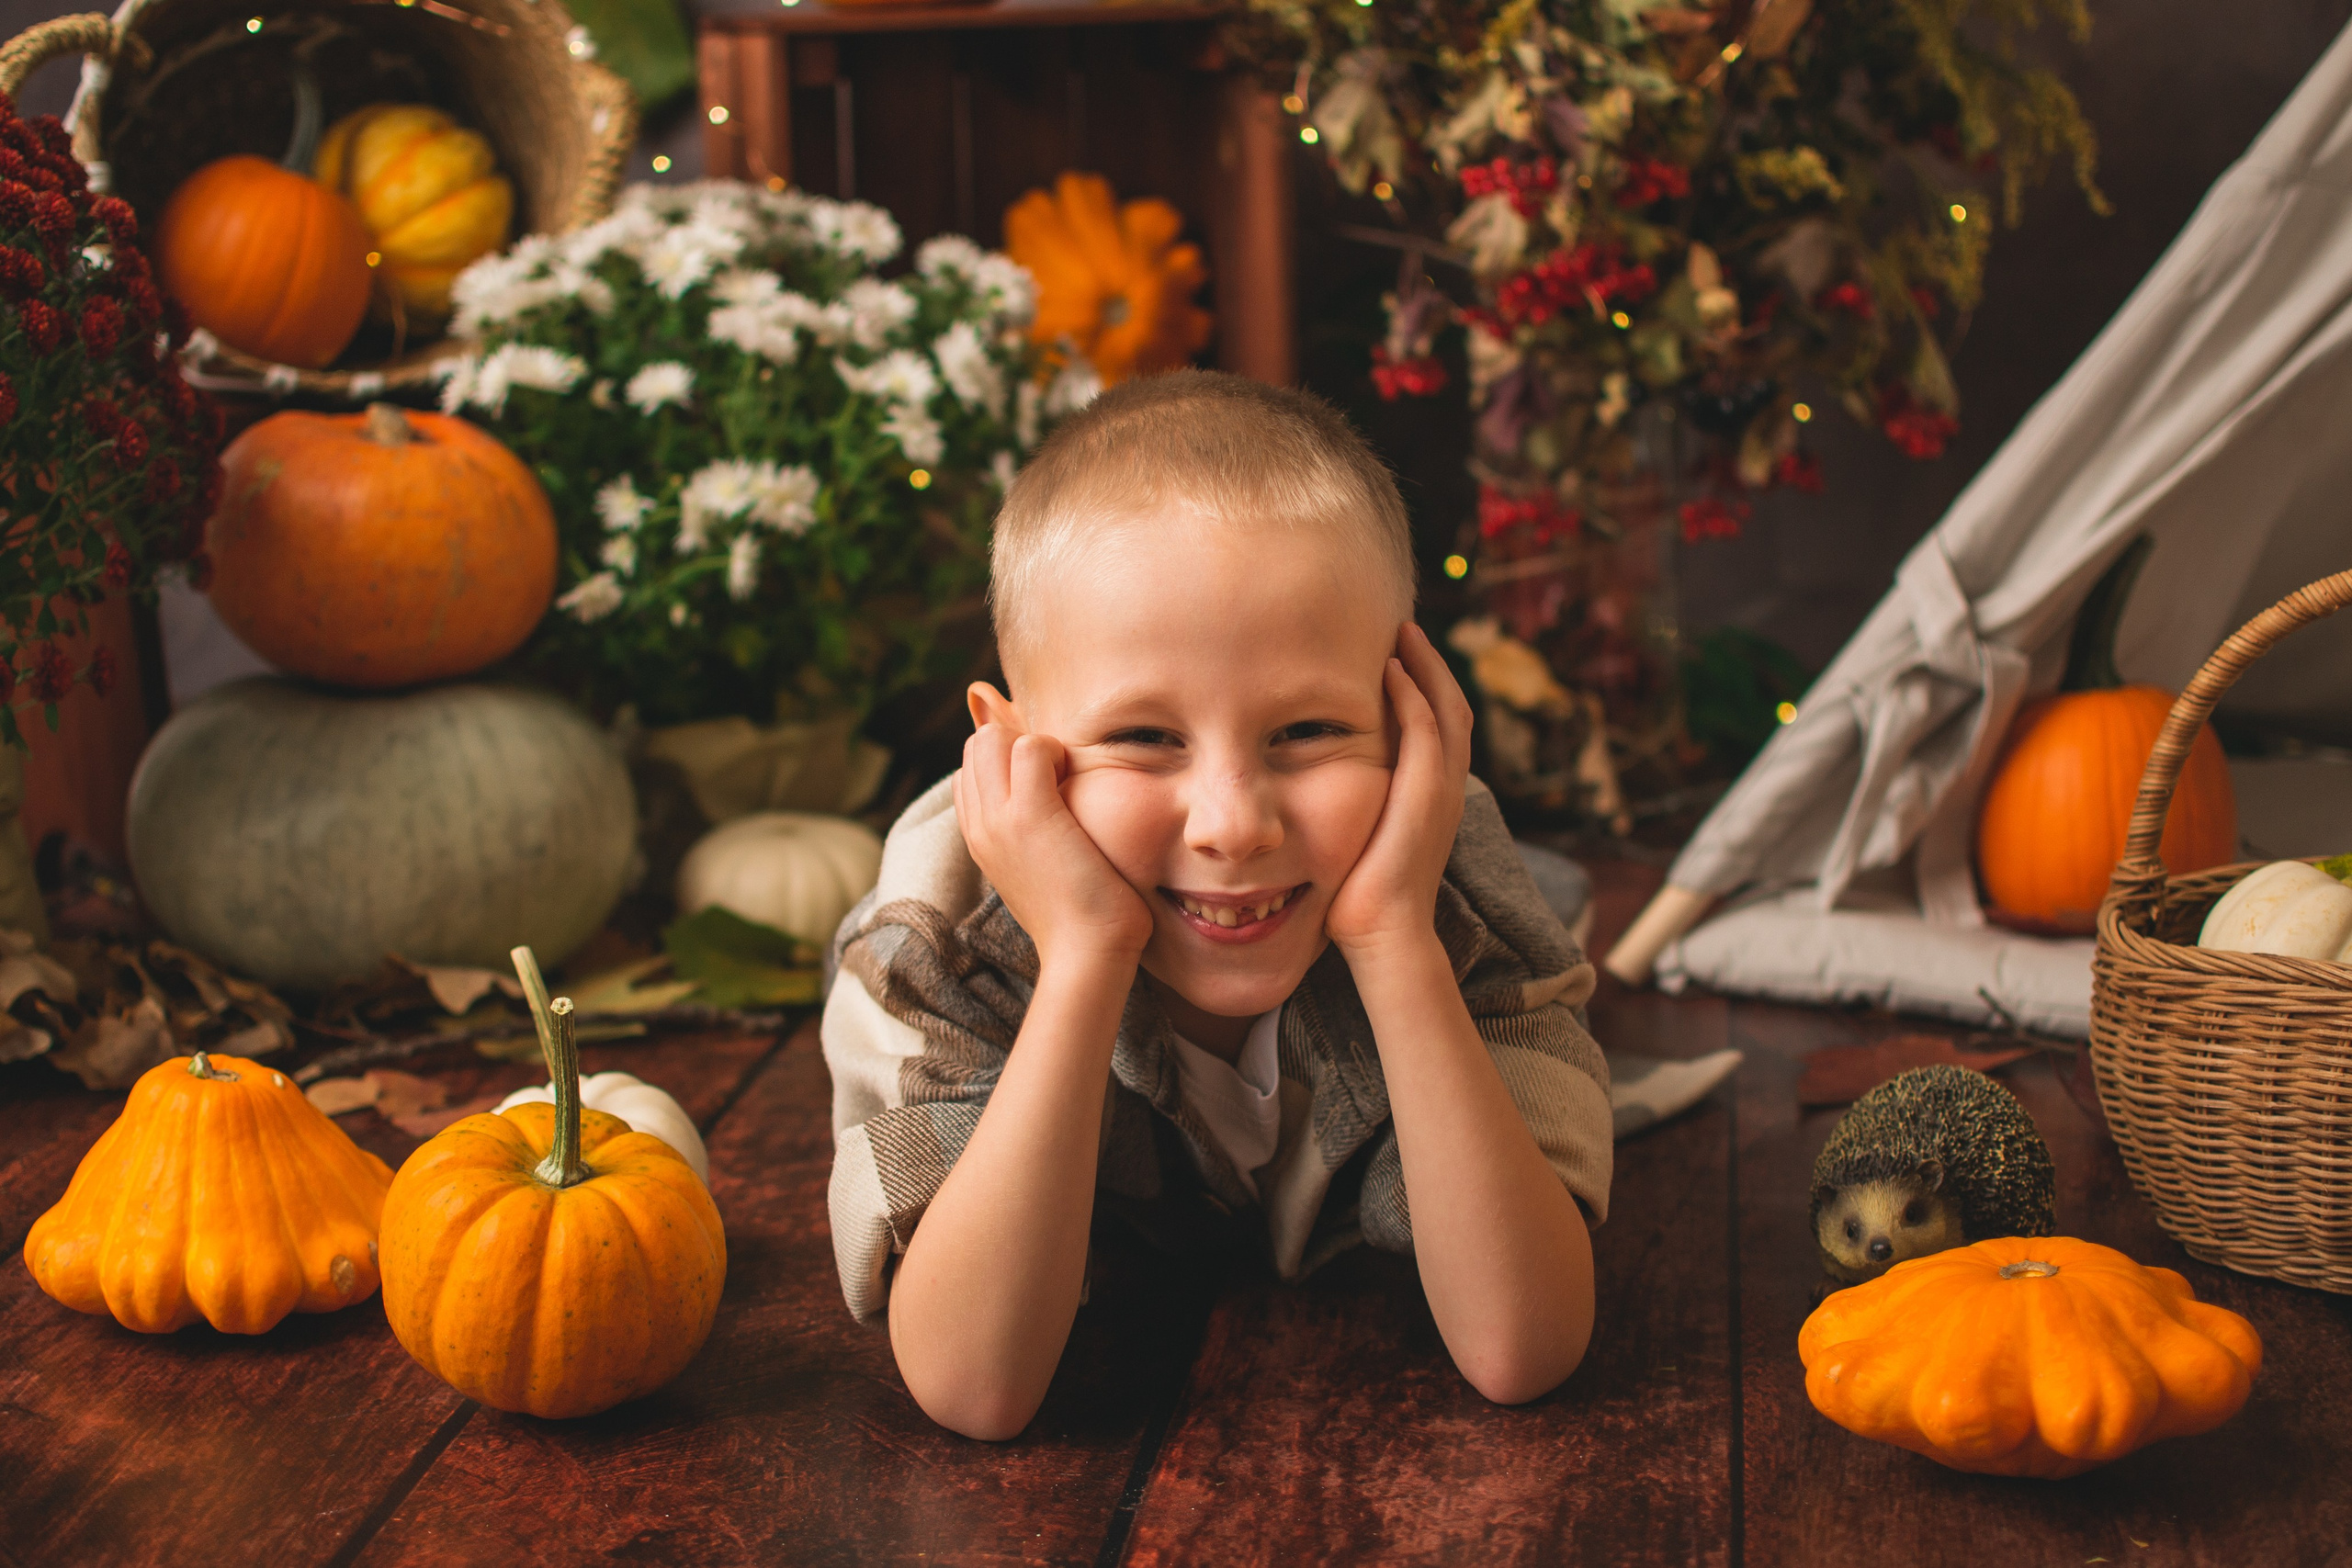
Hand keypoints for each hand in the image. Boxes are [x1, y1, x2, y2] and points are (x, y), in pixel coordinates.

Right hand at [956, 722, 1154, 969]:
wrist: (1086, 955)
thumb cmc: (1077, 918)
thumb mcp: (1038, 875)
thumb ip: (1028, 842)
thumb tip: (1047, 819)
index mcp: (978, 839)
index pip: (970, 772)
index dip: (1007, 765)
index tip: (1044, 787)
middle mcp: (979, 826)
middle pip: (976, 745)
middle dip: (1017, 744)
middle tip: (1056, 778)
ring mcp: (999, 819)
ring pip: (992, 737)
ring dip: (1035, 745)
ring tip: (1064, 780)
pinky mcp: (1031, 815)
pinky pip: (1030, 746)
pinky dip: (1056, 749)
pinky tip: (1075, 781)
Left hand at [1325, 623, 1473, 960]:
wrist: (1384, 937)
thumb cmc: (1361, 899)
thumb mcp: (1361, 839)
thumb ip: (1355, 808)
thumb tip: (1316, 792)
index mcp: (1434, 797)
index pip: (1439, 727)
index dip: (1424, 688)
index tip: (1397, 655)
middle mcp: (1447, 789)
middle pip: (1452, 708)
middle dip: (1431, 666)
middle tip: (1405, 629)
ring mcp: (1443, 792)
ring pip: (1447, 710)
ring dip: (1426, 668)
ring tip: (1403, 634)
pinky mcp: (1428, 797)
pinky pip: (1428, 733)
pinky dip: (1414, 696)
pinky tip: (1392, 669)